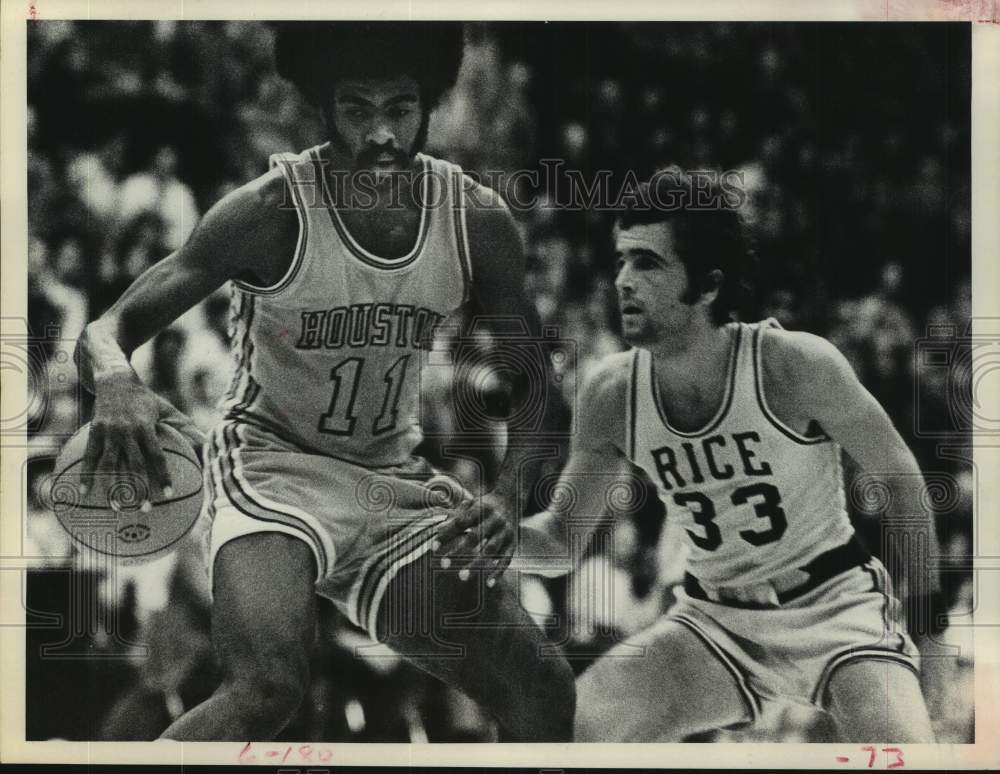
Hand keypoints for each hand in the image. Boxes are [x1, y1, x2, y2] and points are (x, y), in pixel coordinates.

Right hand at [80, 375, 197, 510]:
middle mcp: (127, 431)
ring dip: (113, 488)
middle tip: (146, 509)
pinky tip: (83, 492)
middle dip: (140, 488)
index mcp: (146, 427)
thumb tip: (207, 442)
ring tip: (117, 508)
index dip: (163, 475)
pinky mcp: (94, 432)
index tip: (169, 494)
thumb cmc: (147, 400)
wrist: (115, 380)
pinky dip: (86, 475)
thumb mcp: (168, 410)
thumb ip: (186, 427)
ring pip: (111, 465)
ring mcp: (109, 433)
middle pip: (135, 465)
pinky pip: (90, 457)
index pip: (157, 456)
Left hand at [433, 491, 516, 587]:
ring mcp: (505, 532)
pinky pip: (506, 559)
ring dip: (476, 564)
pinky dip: (498, 572)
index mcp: (482, 508)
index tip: (433, 548)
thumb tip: (438, 530)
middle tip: (443, 565)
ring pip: (490, 549)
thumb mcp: (471, 504)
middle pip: (476, 536)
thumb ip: (455, 517)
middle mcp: (495, 520)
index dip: (447, 534)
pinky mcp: (513, 543)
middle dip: (459, 550)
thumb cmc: (483, 506)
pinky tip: (488, 584)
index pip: (461, 522)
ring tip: (462, 576)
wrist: (512, 499)